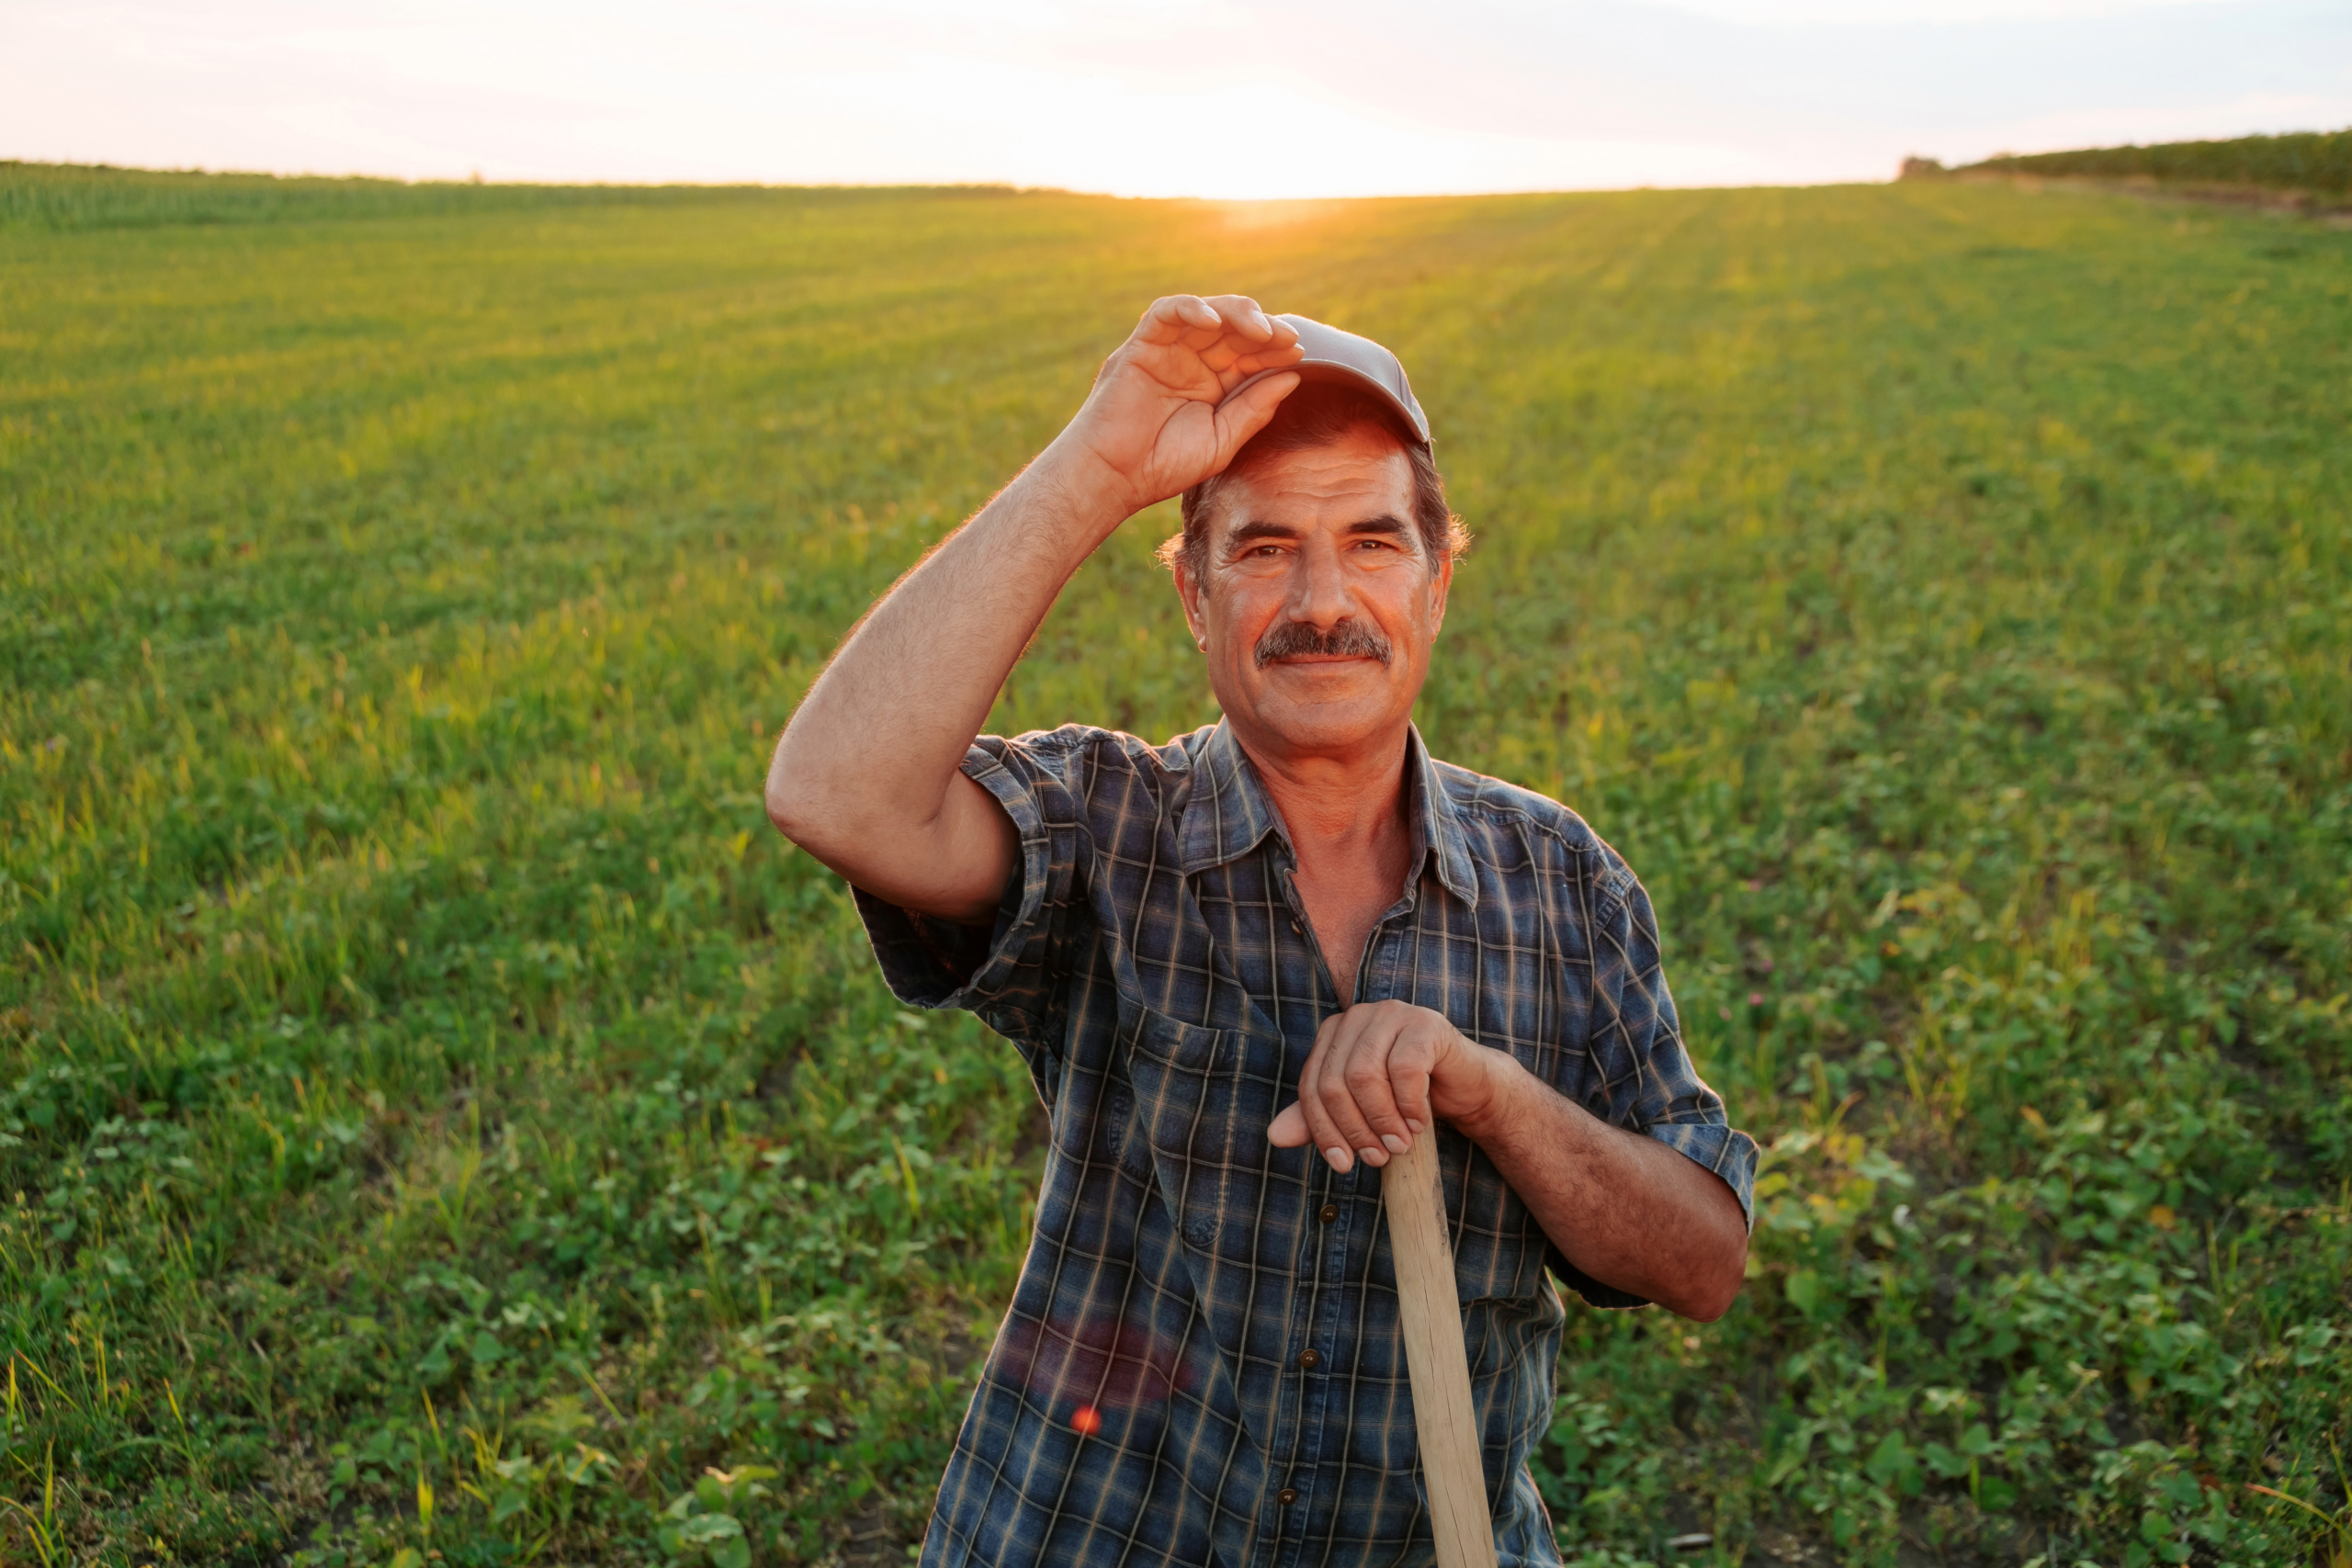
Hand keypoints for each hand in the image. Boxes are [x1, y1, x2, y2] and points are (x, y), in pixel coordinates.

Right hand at [1043, 294, 1304, 518]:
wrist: (1114, 477)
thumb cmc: (1164, 465)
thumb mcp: (1222, 441)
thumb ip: (1254, 409)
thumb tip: (1292, 377)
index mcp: (1213, 382)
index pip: (1250, 354)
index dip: (1275, 349)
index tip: (1298, 353)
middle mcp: (1192, 360)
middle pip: (1233, 329)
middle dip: (1263, 329)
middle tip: (1285, 338)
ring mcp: (1167, 350)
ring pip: (1206, 313)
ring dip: (1236, 315)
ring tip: (1260, 330)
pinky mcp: (1141, 345)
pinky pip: (1166, 313)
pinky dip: (1190, 309)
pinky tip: (1214, 321)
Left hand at [1267, 1000, 1513, 1173]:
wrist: (1464, 1087)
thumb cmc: (1407, 1099)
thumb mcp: (1358, 1113)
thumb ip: (1318, 1120)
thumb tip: (1274, 1137)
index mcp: (1334, 1033)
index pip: (1312, 1086)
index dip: (1324, 1130)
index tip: (1343, 1164)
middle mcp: (1358, 1017)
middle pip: (1335, 1082)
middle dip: (1354, 1128)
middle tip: (1377, 1158)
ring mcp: (1393, 1015)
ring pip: (1365, 1074)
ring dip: (1381, 1120)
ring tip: (1398, 1144)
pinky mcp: (1426, 1024)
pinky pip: (1405, 1068)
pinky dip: (1409, 1104)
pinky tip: (1418, 1123)